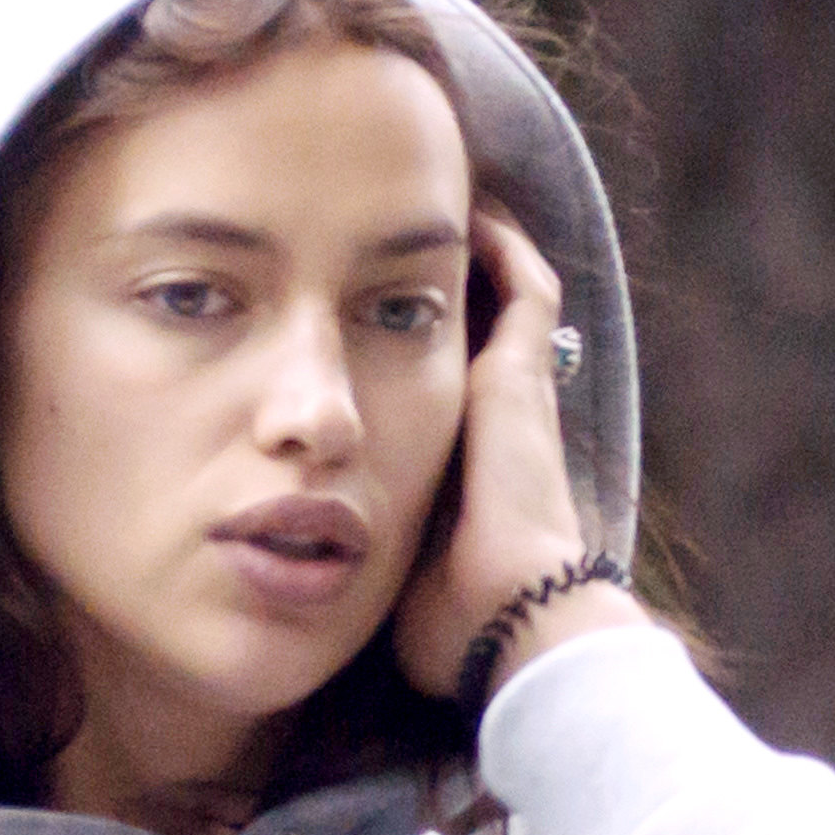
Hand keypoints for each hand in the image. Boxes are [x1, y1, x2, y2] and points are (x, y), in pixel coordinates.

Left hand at [393, 203, 643, 705]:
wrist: (511, 618)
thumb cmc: (451, 622)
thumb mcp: (389, 582)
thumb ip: (360, 560)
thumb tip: (307, 570)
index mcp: (469, 471)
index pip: (440, 396)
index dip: (411, 360)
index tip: (367, 329)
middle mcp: (501, 424)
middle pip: (476, 338)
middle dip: (433, 294)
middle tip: (391, 252)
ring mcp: (519, 396)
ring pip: (505, 302)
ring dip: (469, 260)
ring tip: (431, 216)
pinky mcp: (524, 377)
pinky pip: (527, 289)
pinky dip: (502, 248)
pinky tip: (464, 213)